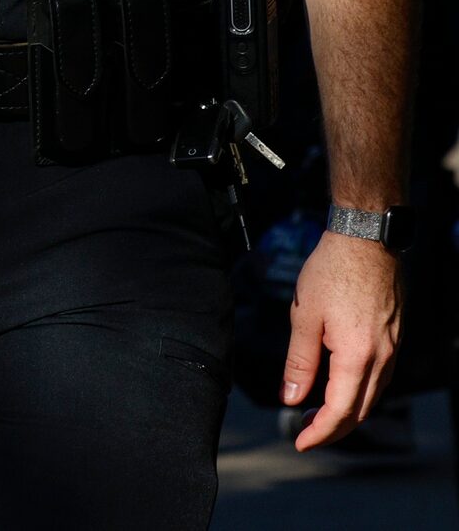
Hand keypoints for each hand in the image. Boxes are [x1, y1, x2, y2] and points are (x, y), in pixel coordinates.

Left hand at [285, 230, 401, 449]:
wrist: (366, 241)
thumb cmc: (331, 273)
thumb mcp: (304, 317)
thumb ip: (299, 362)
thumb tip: (290, 398)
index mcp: (358, 357)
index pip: (340, 411)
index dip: (320, 432)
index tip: (300, 442)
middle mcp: (383, 359)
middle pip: (361, 410)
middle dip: (333, 428)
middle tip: (305, 434)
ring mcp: (393, 349)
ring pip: (373, 396)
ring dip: (348, 411)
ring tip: (317, 414)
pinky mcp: (394, 338)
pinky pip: (380, 377)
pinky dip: (360, 391)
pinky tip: (339, 386)